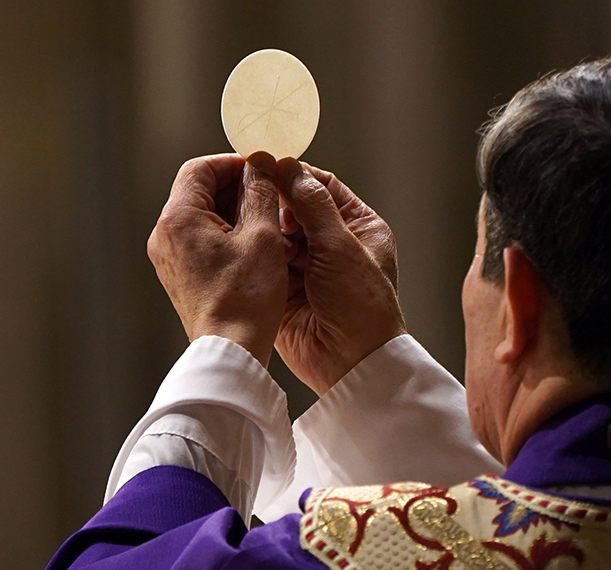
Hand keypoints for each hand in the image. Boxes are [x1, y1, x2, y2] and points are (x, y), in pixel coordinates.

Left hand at [147, 152, 286, 365]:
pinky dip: (229, 238)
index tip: (263, 172)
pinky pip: (203, 242)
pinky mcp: (180, 277)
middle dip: (239, 191)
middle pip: (200, 192)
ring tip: (272, 230)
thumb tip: (261, 164)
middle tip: (272, 200)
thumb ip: (261, 191)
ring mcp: (170, 259)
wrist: (230, 349)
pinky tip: (259, 252)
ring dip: (238, 216)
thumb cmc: (246, 297)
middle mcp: (165, 236)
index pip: (200, 168)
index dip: (234, 164)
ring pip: (204, 218)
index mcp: (178, 219)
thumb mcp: (263, 236)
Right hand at [275, 159, 405, 394]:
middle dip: (275, 204)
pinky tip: (248, 248)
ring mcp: (308, 267)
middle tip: (254, 197)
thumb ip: (312, 205)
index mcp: (360, 227)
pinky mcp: (285, 290)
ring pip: (277, 235)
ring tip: (254, 227)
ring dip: (265, 230)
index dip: (295, 176)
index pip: (322, 187)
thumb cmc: (361, 304)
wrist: (352, 362)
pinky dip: (258, 255)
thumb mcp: (340, 246)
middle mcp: (334, 245)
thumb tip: (288, 166)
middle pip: (295, 209)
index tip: (266, 166)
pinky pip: (266, 262)